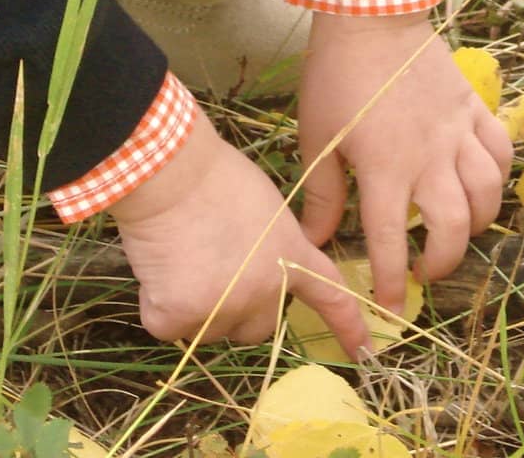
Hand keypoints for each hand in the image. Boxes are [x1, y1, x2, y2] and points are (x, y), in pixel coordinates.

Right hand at [109, 108, 370, 352]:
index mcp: (291, 255)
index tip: (366, 351)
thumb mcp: (264, 206)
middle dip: (237, 309)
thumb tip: (245, 265)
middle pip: (257, 326)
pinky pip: (167, 326)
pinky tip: (159, 267)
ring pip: (209, 329)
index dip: (348, 326)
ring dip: (193, 307)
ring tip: (180, 258)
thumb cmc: (213, 173)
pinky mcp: (181, 317)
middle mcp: (266, 290)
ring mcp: (224, 307)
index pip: (331, 296)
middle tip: (210, 268)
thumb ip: (267, 245)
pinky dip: (158, 304)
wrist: (170, 172)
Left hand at [297, 12, 511, 314]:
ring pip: (486, 193)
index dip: (391, 280)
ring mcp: (457, 132)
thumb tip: (316, 241)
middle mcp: (429, 157)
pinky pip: (500, 151)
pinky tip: (484, 185)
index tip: (390, 305)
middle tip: (426, 271)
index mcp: (385, 168)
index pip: (392, 241)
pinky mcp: (473, 108)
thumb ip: (322, 194)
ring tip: (458, 233)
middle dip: (443, 262)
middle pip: (453, 227)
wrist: (372, 18)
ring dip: (476, 224)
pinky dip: (498, 176)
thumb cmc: (336, 76)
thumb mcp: (317, 137)